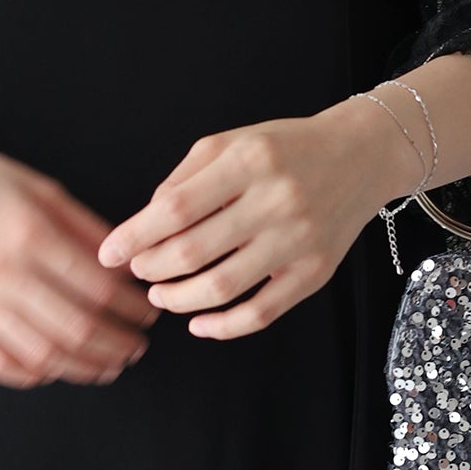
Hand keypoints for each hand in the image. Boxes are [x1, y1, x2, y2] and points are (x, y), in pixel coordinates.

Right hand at [0, 118, 159, 389]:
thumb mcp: (39, 187)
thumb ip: (84, 227)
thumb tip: (124, 260)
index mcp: (28, 233)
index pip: (97, 288)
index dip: (131, 308)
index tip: (147, 313)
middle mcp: (0, 273)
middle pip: (75, 330)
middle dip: (117, 344)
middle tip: (138, 347)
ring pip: (41, 355)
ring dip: (84, 367)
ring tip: (109, 365)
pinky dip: (34, 374)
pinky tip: (57, 368)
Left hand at [94, 108, 382, 340]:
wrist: (360, 156)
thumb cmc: (284, 148)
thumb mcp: (230, 142)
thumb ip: (185, 178)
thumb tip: (144, 224)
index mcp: (248, 161)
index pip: (177, 207)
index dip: (135, 235)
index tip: (110, 253)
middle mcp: (276, 201)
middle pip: (194, 251)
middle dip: (152, 268)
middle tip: (137, 271)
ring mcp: (298, 241)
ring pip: (222, 288)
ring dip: (179, 300)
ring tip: (159, 295)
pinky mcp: (315, 273)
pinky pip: (262, 313)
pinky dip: (223, 327)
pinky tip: (199, 323)